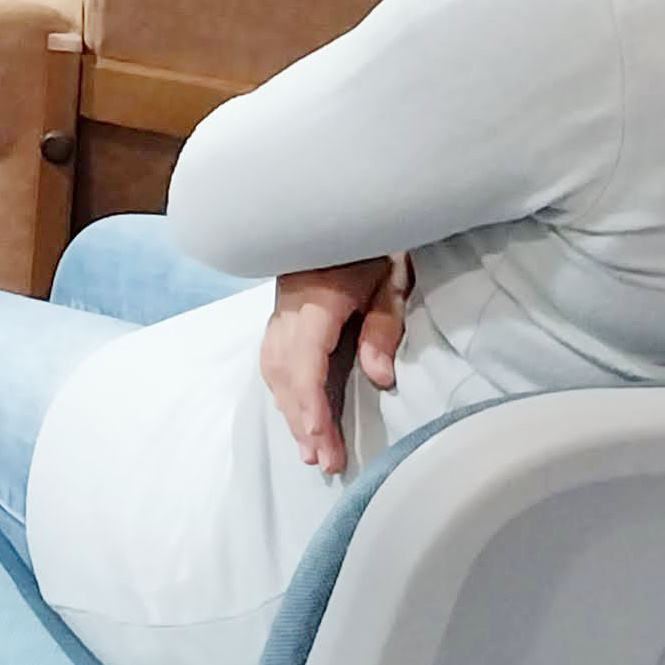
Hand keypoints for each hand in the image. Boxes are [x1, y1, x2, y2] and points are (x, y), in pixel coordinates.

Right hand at [259, 257, 405, 477]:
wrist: (343, 202)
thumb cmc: (375, 240)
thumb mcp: (392, 278)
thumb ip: (384, 327)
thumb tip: (379, 376)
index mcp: (316, 298)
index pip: (304, 361)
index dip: (311, 404)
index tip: (322, 442)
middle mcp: (289, 306)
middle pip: (284, 371)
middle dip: (301, 419)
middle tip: (323, 461)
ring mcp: (281, 306)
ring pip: (273, 365)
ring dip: (289, 408)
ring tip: (309, 448)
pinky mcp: (283, 308)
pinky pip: (273, 354)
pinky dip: (281, 387)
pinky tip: (293, 408)